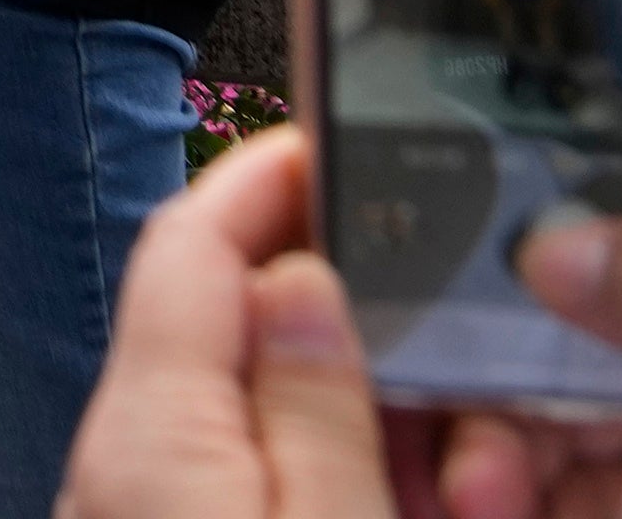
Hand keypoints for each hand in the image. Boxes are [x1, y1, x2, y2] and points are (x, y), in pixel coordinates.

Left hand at [52, 131, 621, 518]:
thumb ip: (318, 414)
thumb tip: (304, 285)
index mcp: (150, 439)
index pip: (190, 243)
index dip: (273, 176)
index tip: (352, 139)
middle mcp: (134, 475)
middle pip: (256, 339)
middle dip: (384, 351)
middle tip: (487, 404)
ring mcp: (161, 518)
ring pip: (290, 433)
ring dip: (398, 445)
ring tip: (487, 493)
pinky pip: (283, 499)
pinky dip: (363, 497)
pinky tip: (452, 512)